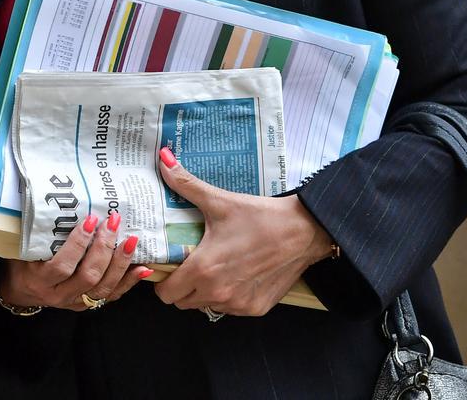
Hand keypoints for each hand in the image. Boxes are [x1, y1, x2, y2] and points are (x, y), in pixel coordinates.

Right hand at [0, 214, 153, 312]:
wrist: (21, 291)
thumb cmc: (22, 263)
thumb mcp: (23, 248)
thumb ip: (38, 230)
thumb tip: (55, 196)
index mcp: (41, 280)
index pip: (62, 266)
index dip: (78, 245)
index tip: (89, 220)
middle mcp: (60, 295)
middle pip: (88, 276)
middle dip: (104, 248)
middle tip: (113, 222)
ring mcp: (75, 302)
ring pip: (103, 287)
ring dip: (120, 263)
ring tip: (132, 240)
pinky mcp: (88, 305)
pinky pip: (112, 295)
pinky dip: (129, 281)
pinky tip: (143, 267)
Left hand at [154, 149, 332, 317]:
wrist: (302, 231)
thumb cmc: (260, 216)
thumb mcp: (220, 200)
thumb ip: (186, 184)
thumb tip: (164, 159)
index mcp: (203, 269)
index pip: (166, 293)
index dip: (163, 280)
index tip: (171, 265)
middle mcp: (218, 293)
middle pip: (183, 302)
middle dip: (182, 286)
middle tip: (191, 261)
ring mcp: (238, 304)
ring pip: (207, 306)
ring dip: (205, 291)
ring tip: (215, 265)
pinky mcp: (256, 308)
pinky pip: (231, 308)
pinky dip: (229, 295)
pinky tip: (238, 272)